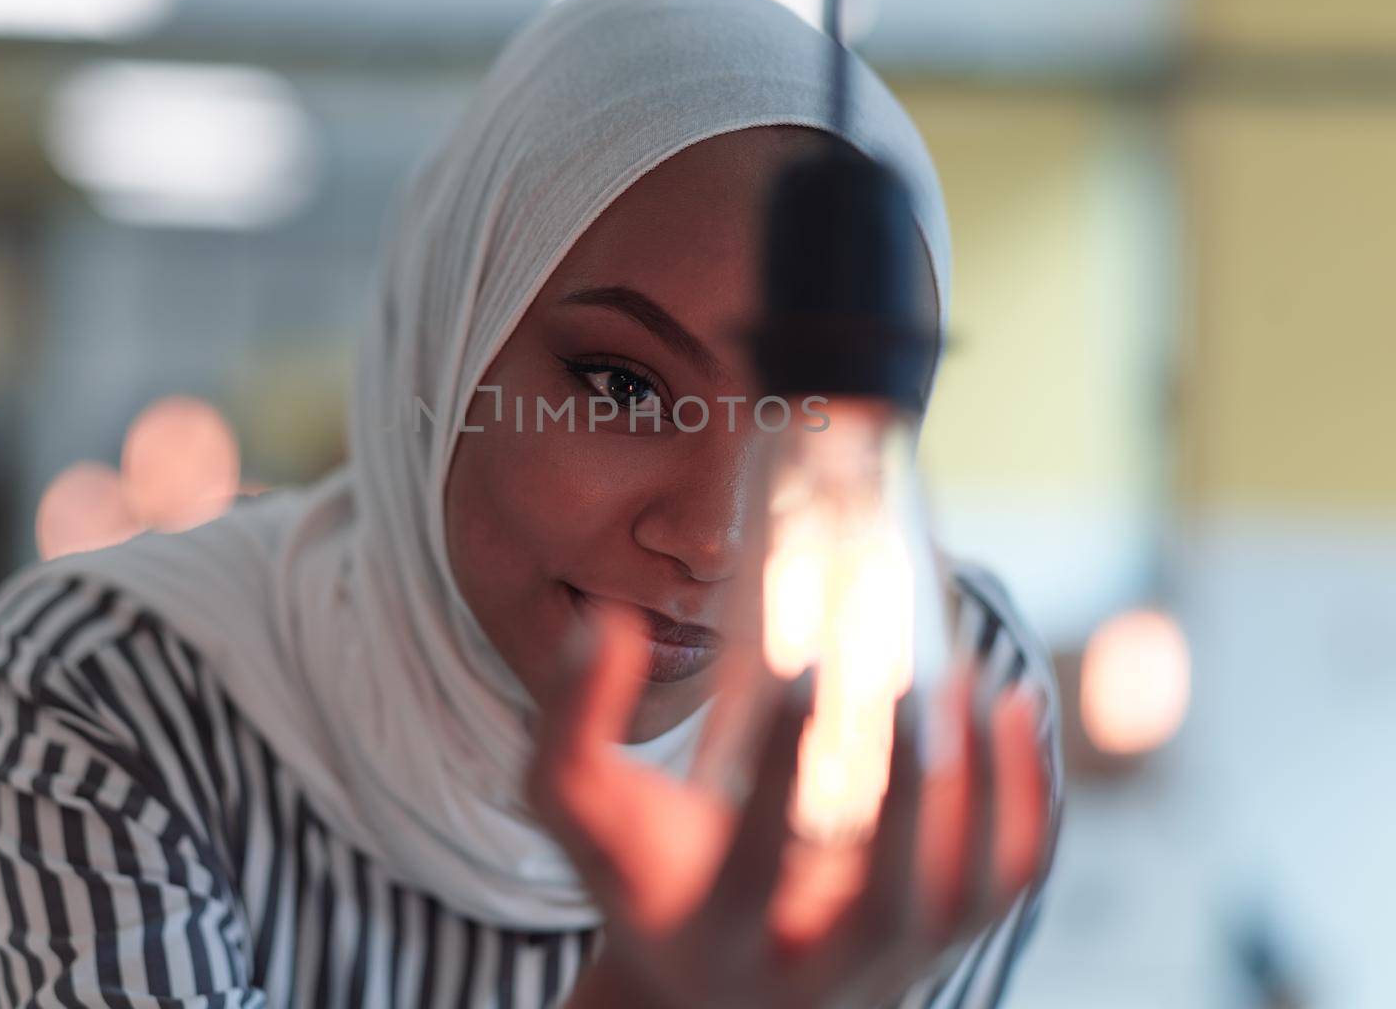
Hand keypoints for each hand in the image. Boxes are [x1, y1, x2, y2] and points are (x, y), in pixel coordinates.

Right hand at [528, 606, 1053, 1008]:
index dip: (779, 769)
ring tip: (971, 677)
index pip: (753, 867)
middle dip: (910, 795)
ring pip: (964, 891)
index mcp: (715, 938)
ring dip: (983, 787)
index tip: (797, 670)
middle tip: (913, 688)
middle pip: (889, 901)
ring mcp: (892, 961)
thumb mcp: (580, 807)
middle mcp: (815, 968)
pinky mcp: (942, 936)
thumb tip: (608, 623)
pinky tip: (1013, 703)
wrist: (711, 985)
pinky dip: (1025, 797)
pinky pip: (1007, 878)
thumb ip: (571, 718)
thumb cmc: (642, 873)